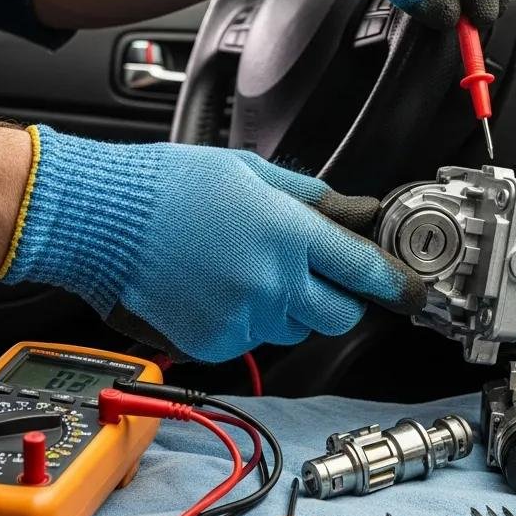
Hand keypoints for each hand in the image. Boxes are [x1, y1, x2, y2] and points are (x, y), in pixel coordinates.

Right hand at [0, 126, 424, 361]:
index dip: (395, 284)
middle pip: (338, 316)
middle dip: (337, 300)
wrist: (103, 219)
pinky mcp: (213, 343)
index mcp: (289, 233)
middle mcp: (273, 282)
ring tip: (243, 270)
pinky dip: (245, 321)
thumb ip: (311, 197)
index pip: (365, 270)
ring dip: (286, 308)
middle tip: (314, 276)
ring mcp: (243, 318)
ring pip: (293, 329)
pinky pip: (250, 341)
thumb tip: (351, 211)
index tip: (412, 293)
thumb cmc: (170, 186)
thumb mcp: (251, 172)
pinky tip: (216, 288)